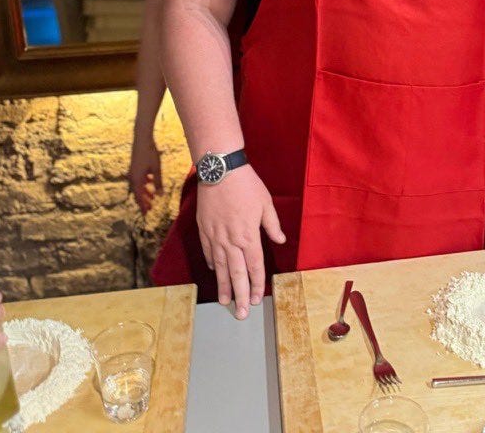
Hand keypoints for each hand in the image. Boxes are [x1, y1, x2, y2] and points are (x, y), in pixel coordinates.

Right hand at [128, 134, 162, 213]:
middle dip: (144, 200)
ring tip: (153, 197)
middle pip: (138, 192)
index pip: (139, 197)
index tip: (146, 214)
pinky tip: (150, 182)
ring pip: (139, 185)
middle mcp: (132, 177)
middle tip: (150, 209)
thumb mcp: (156, 169)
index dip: (142, 205)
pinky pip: (139, 178)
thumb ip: (158, 182)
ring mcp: (133, 172)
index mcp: (136, 180)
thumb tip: (159, 195)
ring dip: (145, 192)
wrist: (142, 139)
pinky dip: (145, 183)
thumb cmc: (150, 154)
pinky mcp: (135, 166)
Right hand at [196, 165, 284, 318]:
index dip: (255, 284)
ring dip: (223, 286)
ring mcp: (215, 236)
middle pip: (236, 273)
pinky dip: (213, 264)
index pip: (254, 266)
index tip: (255, 299)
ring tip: (224, 302)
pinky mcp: (204, 230)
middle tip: (241, 314)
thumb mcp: (266, 203)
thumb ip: (272, 225)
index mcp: (249, 235)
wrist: (220, 171)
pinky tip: (215, 272)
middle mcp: (231, 241)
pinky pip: (209, 252)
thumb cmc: (246, 185)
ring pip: (220, 267)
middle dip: (239, 295)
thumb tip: (280, 240)